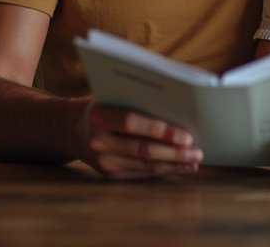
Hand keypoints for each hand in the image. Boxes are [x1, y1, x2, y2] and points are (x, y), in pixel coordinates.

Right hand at [76, 101, 202, 178]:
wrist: (72, 128)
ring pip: (144, 165)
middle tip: (197, 152)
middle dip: (174, 152)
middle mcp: (98, 140)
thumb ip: (142, 100)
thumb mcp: (116, 95)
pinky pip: (141, 174)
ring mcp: (103, 161)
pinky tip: (180, 167)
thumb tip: (182, 107)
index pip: (132, 122)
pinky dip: (163, 170)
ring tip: (194, 161)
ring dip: (173, 164)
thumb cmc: (106, 104)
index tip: (187, 135)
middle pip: (142, 149)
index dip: (161, 130)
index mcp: (99, 114)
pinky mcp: (109, 174)